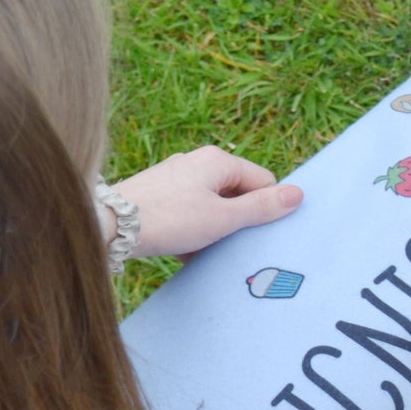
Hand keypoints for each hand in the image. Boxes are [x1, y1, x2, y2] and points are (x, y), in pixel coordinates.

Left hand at [109, 145, 302, 259]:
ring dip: (218, 229)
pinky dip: (197, 230)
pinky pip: (194, 212)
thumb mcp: (224, 218)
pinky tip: (188, 249)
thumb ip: (263, 207)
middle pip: (240, 194)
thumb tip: (298, 194)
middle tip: (233, 243)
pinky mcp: (163, 194)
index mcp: (218, 160)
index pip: (264, 181)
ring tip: (207, 248)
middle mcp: (199, 162)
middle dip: (241, 221)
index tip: (255, 232)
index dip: (265, 209)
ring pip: (216, 206)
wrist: (111, 226)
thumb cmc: (171, 219)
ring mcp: (179, 177)